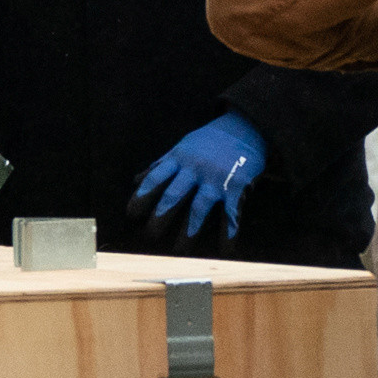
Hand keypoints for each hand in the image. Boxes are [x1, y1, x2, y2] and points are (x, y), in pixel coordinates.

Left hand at [131, 111, 267, 241]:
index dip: (141, 198)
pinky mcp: (236, 186)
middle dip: (160, 217)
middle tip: (150, 235)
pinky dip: (228, 232)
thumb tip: (136, 181)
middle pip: (173, 195)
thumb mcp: (183, 146)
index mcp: (179, 158)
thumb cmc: (210, 140)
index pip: (155, 179)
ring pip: (198, 208)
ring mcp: (216, 178)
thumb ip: (161, 165)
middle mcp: (195, 169)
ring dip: (189, 230)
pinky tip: (225, 248)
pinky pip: (230, 213)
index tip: (131, 214)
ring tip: (179, 250)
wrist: (246, 127)